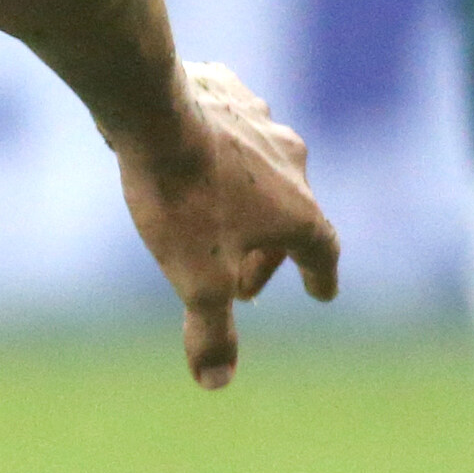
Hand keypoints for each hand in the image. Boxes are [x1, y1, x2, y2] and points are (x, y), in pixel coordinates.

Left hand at [112, 60, 339, 388]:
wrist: (151, 109)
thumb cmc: (181, 199)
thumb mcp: (198, 280)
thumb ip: (212, 332)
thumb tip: (216, 382)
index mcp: (299, 211)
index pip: (322, 252)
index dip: (319, 277)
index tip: (321, 293)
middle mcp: (292, 162)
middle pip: (292, 213)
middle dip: (269, 250)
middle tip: (241, 281)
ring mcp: (260, 120)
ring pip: (265, 165)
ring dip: (249, 193)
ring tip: (222, 213)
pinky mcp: (225, 90)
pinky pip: (234, 118)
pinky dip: (225, 139)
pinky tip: (207, 142)